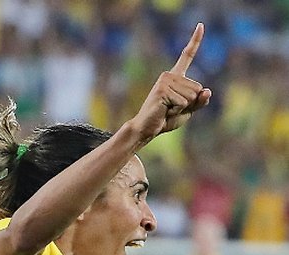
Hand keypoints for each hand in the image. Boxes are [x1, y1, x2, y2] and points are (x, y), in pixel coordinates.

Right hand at [131, 22, 211, 141]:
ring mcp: (165, 81)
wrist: (147, 128)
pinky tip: (165, 110)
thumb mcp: (188, 110)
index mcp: (176, 77)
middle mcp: (170, 75)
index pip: (187, 56)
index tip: (201, 25)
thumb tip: (206, 91)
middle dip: (190, 103)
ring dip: (183, 107)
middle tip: (172, 108)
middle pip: (198, 88)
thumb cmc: (166, 119)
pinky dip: (177, 110)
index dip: (195, 40)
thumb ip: (199, 101)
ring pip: (192, 95)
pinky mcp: (162, 89)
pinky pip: (183, 102)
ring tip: (167, 109)